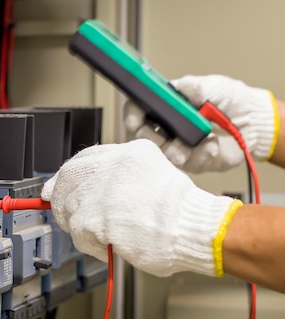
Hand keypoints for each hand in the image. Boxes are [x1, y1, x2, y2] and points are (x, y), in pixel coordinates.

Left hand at [41, 140, 241, 276]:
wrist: (196, 230)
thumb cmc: (180, 215)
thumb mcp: (151, 178)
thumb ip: (118, 180)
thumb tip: (81, 191)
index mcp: (130, 153)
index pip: (84, 159)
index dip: (65, 176)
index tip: (55, 188)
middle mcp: (114, 165)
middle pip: (68, 179)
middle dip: (62, 200)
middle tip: (71, 218)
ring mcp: (103, 189)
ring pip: (69, 207)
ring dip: (80, 226)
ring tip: (104, 235)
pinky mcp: (96, 216)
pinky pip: (77, 232)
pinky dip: (89, 244)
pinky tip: (109, 245)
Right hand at [123, 75, 277, 172]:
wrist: (254, 122)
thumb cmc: (231, 100)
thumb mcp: (214, 85)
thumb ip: (194, 86)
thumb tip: (177, 87)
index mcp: (167, 106)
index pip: (139, 110)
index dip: (132, 115)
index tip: (134, 118)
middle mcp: (168, 127)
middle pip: (144, 136)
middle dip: (151, 138)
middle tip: (163, 136)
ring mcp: (179, 145)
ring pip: (163, 154)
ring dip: (176, 150)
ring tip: (193, 145)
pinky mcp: (192, 161)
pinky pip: (188, 164)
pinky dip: (201, 155)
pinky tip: (212, 146)